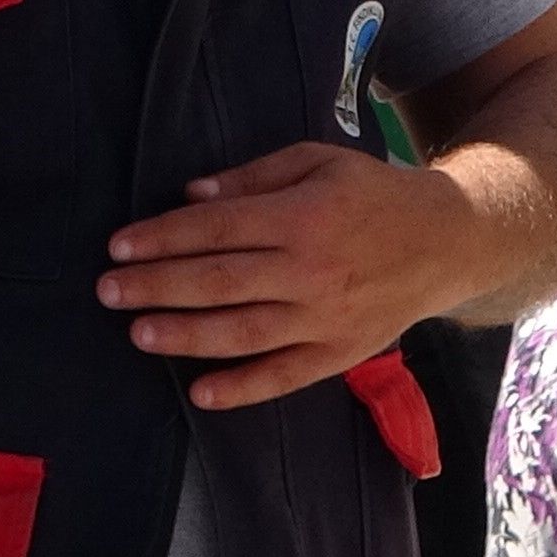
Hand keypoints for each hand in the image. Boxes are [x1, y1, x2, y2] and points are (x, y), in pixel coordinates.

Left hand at [98, 143, 472, 408]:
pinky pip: (287, 375)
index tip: (118, 247)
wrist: (449, 240)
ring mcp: (328, 316)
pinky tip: (202, 394)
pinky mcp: (342, 351)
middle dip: (158, 286)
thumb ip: (252, 178)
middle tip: (107, 291)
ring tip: (137, 334)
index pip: (218, 229)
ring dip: (187, 336)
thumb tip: (191, 197)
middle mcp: (313, 270)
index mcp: (303, 216)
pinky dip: (244, 388)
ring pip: (246, 332)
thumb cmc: (370, 194)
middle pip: (221, 281)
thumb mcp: (316, 162)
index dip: (163, 238)